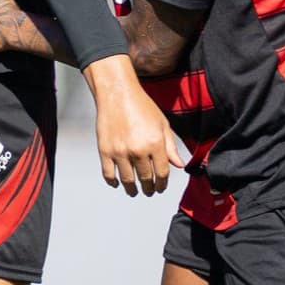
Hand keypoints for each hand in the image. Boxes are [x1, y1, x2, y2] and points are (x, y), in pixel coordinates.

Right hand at [85, 54, 187, 195]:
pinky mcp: (105, 150)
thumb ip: (171, 147)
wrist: (117, 93)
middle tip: (149, 191)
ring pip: (127, 180)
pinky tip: (117, 183)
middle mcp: (138, 150)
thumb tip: (179, 165)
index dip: (162, 184)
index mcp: (155, 143)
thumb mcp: (162, 124)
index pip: (162, 173)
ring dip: (132, 190)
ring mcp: (120, 151)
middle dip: (149, 189)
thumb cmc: (142, 106)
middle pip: (146, 179)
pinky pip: (108, 174)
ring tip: (134, 191)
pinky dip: (113, 182)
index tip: (160, 187)